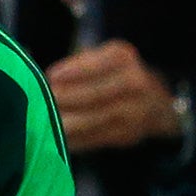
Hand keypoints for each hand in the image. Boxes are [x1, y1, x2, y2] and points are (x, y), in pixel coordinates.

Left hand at [46, 39, 181, 153]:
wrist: (156, 102)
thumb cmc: (113, 74)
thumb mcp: (102, 57)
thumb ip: (77, 65)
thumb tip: (43, 79)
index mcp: (123, 57)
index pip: (96, 64)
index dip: (73, 71)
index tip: (50, 76)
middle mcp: (134, 83)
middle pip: (93, 94)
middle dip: (63, 99)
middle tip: (39, 101)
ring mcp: (134, 112)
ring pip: (93, 120)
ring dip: (65, 122)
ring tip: (42, 120)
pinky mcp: (127, 135)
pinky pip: (95, 138)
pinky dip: (73, 138)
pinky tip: (56, 136)